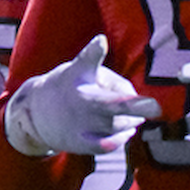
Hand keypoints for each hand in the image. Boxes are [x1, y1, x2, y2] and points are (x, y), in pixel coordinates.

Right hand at [4, 35, 161, 156]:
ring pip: (118, 125)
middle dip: (136, 107)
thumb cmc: (69, 84)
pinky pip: (109, 145)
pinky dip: (121, 138)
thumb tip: (135, 99)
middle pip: (112, 105)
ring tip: (130, 114)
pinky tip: (127, 131)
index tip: (103, 44)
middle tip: (154, 107)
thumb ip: (115, 81)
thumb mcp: (84, 69)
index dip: (99, 55)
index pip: (90, 62)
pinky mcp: (80, 143)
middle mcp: (80, 101)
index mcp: (80, 76)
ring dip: (130, 120)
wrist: (36, 113)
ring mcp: (80, 124)